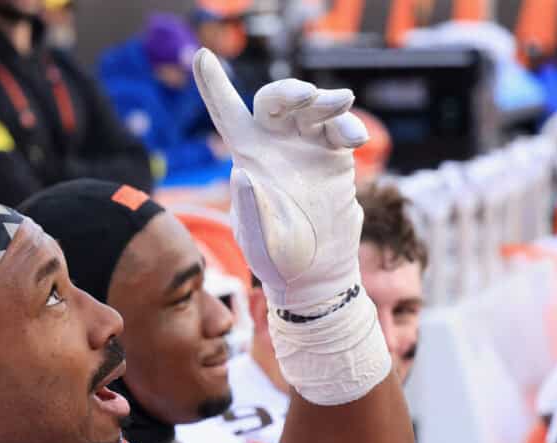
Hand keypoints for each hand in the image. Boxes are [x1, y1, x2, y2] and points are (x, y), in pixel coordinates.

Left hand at [192, 47, 368, 310]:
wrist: (316, 274)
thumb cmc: (277, 259)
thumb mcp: (258, 240)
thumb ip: (250, 209)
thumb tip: (243, 173)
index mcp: (246, 157)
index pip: (227, 114)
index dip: (213, 85)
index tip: (202, 55)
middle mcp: (274, 146)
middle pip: (276, 101)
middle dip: (289, 91)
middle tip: (305, 98)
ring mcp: (306, 148)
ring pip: (312, 108)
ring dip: (325, 102)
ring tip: (340, 104)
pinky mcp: (335, 158)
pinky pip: (340, 130)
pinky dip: (348, 126)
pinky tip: (354, 137)